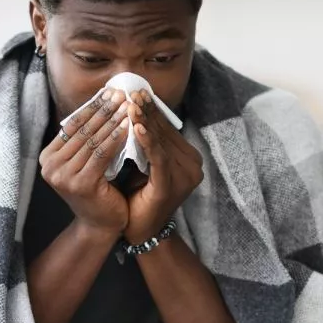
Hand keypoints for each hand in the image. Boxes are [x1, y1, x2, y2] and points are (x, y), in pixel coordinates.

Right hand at [39, 88, 130, 236]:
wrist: (101, 225)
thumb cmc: (98, 190)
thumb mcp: (86, 160)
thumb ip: (86, 138)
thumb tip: (102, 99)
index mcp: (47, 158)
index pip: (72, 125)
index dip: (92, 106)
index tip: (110, 91)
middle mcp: (50, 167)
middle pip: (82, 131)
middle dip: (104, 110)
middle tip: (121, 93)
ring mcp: (63, 176)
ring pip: (93, 140)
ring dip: (112, 121)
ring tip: (128, 106)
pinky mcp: (80, 184)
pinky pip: (102, 154)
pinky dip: (116, 139)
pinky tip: (129, 127)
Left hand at [123, 89, 203, 244]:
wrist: (141, 232)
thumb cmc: (138, 196)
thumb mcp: (142, 164)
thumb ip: (144, 143)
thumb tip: (130, 112)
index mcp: (187, 158)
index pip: (167, 128)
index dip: (152, 110)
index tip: (136, 91)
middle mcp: (192, 165)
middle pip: (165, 132)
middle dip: (148, 111)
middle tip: (132, 91)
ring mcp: (185, 176)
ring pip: (161, 142)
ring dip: (145, 121)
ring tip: (131, 104)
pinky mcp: (172, 185)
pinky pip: (158, 158)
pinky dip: (146, 141)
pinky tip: (135, 127)